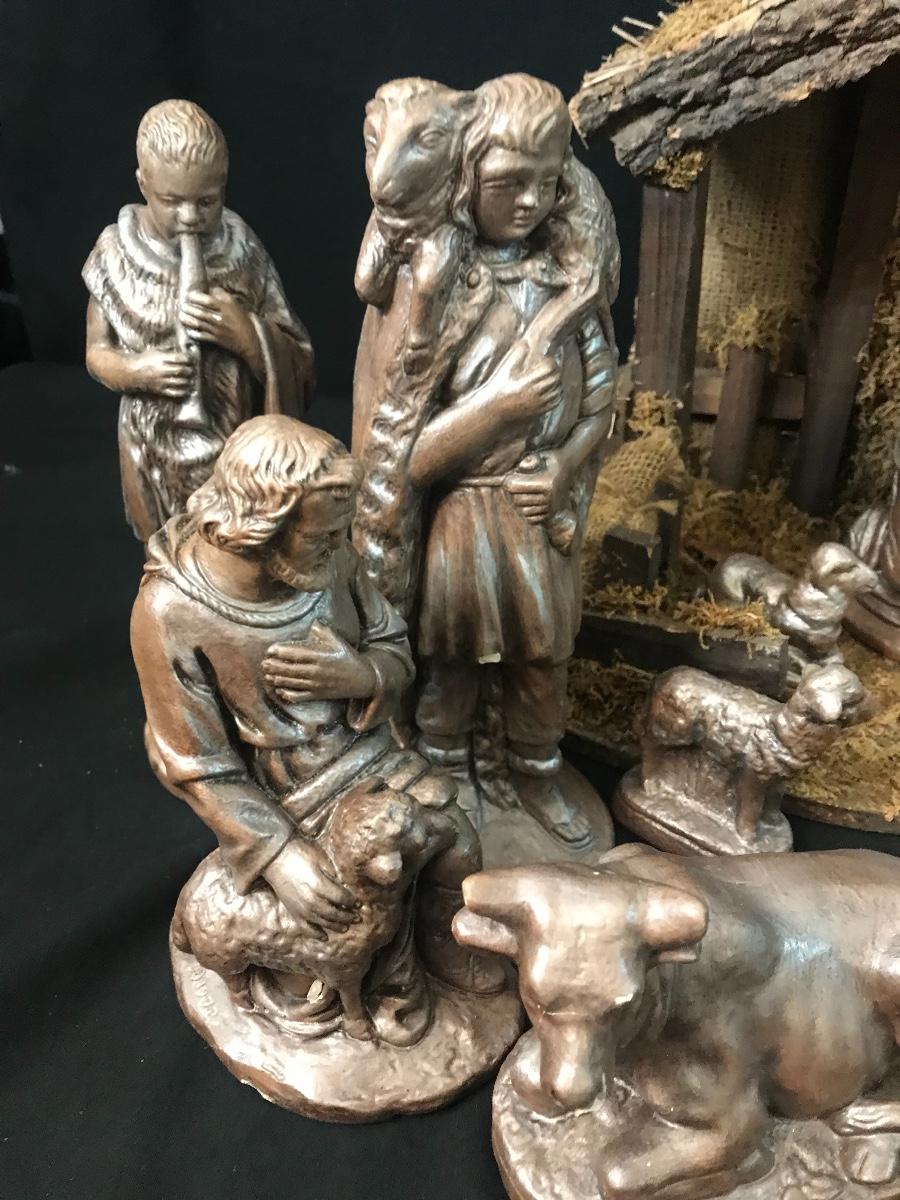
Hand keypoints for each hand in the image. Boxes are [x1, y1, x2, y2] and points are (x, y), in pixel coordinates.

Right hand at [128, 348, 193, 398]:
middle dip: (189, 370)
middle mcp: (162, 370)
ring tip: (190, 379)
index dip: (187, 359)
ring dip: (188, 381)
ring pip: (180, 382)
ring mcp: (162, 381)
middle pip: (182, 370)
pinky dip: (183, 391)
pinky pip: (174, 392)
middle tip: (191, 369)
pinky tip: (186, 389)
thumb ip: (167, 350)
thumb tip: (180, 348)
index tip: (190, 359)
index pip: (179, 358)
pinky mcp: (160, 389)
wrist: (130, 371)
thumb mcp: (155, 351)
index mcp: (161, 358)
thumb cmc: (143, 360)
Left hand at [179, 287, 256, 361]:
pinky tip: (189, 331)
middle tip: (182, 305)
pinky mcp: (217, 340)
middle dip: (189, 308)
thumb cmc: (243, 321)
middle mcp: (220, 318)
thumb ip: (224, 296)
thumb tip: (212, 289)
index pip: (207, 300)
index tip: (190, 295)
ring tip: (181, 316)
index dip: (196, 297)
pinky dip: (195, 334)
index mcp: (226, 308)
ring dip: (188, 320)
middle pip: (200, 312)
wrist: (250, 341)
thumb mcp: (236, 305)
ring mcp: (218, 330)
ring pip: (199, 323)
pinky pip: (203, 336)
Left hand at [262, 621, 377, 702]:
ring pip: (292, 683)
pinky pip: (300, 696)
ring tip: (267, 676)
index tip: (270, 650)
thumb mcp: (338, 641)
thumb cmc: (349, 657)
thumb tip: (313, 624)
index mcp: (320, 656)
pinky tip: (280, 691)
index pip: (295, 654)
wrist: (363, 679)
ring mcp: (316, 684)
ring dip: (277, 680)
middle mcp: (316, 671)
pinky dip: (288, 695)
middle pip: (290, 669)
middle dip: (274, 667)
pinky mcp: (319, 695)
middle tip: (264, 664)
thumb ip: (324, 631)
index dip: (280, 652)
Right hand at [264, 838, 357, 938]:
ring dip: (336, 926)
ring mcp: (301, 909)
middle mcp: (311, 901)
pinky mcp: (293, 912)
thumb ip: (333, 875)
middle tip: (357, 918)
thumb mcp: (320, 859)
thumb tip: (343, 888)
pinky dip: (316, 934)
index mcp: (320, 886)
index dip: (352, 902)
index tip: (359, 904)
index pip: (342, 898)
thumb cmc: (299, 853)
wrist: (274, 857)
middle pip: (334, 913)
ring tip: (346, 927)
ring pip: (323, 923)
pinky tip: (324, 937)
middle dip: (348, 916)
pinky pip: (306, 928)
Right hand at [487, 343, 561, 422]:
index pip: (549, 367)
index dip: (549, 361)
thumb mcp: (505, 368)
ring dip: (556, 382)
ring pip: (557, 391)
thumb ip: (516, 353)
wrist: (493, 408)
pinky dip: (556, 394)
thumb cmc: (498, 387)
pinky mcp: (539, 411)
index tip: (544, 360)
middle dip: (554, 371)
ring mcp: (539, 404)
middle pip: (556, 378)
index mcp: (528, 381)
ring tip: (550, 378)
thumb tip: (526, 342)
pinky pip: (555, 402)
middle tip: (549, 367)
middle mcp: (536, 393)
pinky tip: (551, 390)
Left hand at [504, 451, 567, 524]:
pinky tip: (529, 502)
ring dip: (520, 503)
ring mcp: (551, 507)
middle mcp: (550, 497)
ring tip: (524, 492)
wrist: (569, 467)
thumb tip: (509, 475)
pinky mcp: (551, 514)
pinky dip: (528, 512)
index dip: (507, 481)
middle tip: (516, 484)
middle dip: (513, 492)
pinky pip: (531, 519)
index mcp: (546, 483)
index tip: (510, 476)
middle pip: (517, 500)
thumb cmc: (551, 459)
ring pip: (524, 511)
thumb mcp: (539, 456)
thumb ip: (525, 463)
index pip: (514, 487)